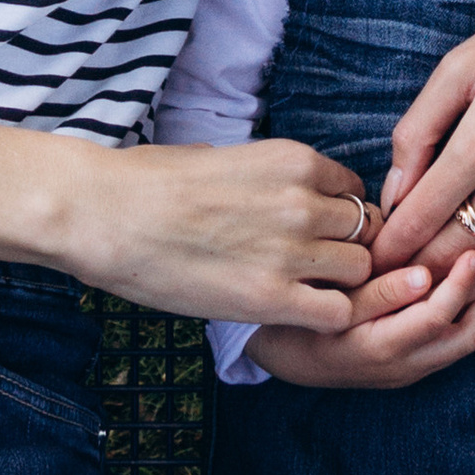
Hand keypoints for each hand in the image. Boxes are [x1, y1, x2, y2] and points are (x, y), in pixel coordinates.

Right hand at [61, 137, 378, 333]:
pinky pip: (337, 313)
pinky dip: (326, 318)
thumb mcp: (223, 157)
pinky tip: (294, 315)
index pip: (355, 190)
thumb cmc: (149, 183)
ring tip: (304, 292)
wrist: (106, 213)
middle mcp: (302, 201)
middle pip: (367, 230)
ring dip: (340, 284)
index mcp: (293, 160)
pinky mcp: (272, 297)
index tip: (320, 233)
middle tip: (318, 268)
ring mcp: (291, 250)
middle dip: (349, 250)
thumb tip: (271, 187)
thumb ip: (264, 175)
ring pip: (360, 270)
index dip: (341, 216)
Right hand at [249, 247, 474, 389]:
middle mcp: (403, 367)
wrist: (286, 360)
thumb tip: (426, 274)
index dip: (460, 284)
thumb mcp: (333, 303)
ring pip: (462, 343)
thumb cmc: (302, 320)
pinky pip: (449, 343)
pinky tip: (465, 284)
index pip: (438, 318)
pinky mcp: (410, 367)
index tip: (473, 249)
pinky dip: (465, 315)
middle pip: (465, 338)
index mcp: (382, 349)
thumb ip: (379, 291)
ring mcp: (409, 371)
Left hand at [370, 0, 474, 349]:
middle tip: (388, 297)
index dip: (391, 244)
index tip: (368, 264)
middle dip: (419, 275)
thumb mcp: (464, 63)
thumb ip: (421, 128)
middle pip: (459, 246)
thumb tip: (396, 187)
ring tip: (430, 316)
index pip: (423, 213)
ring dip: (464, 293)